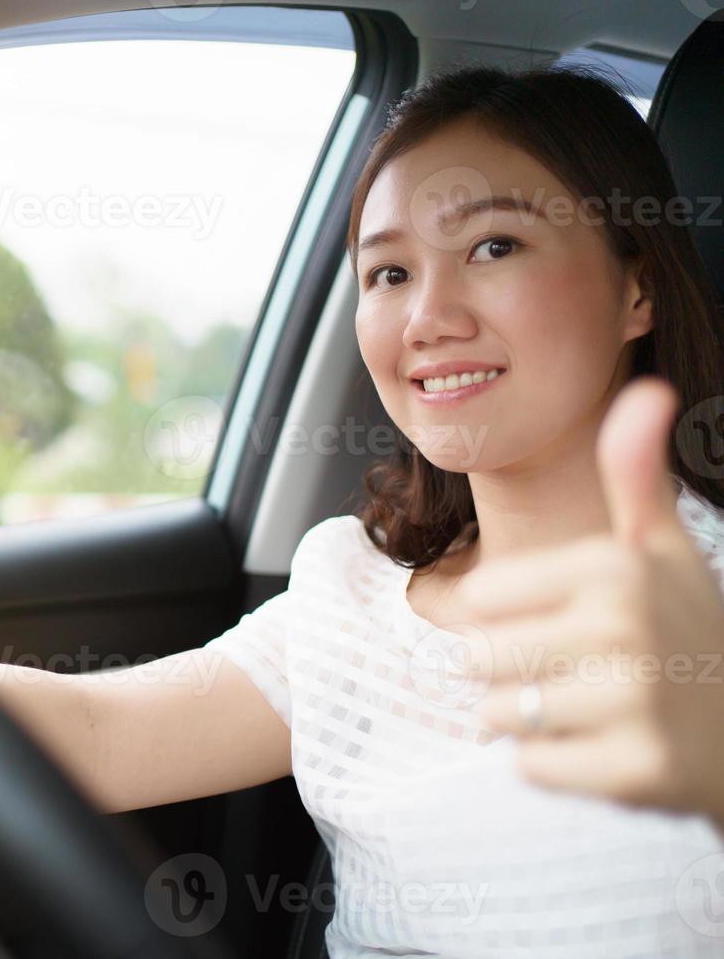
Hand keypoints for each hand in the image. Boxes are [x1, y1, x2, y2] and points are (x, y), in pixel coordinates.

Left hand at [459, 377, 723, 825]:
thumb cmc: (689, 633)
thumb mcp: (662, 550)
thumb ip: (634, 475)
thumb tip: (646, 392)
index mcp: (613, 568)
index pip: (476, 600)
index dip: (512, 618)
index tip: (573, 623)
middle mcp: (623, 629)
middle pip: (478, 658)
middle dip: (517, 672)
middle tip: (585, 673)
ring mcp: (632, 704)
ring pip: (498, 714)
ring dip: (533, 720)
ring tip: (595, 708)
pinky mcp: (633, 772)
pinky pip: (530, 767)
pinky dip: (558, 765)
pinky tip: (606, 748)